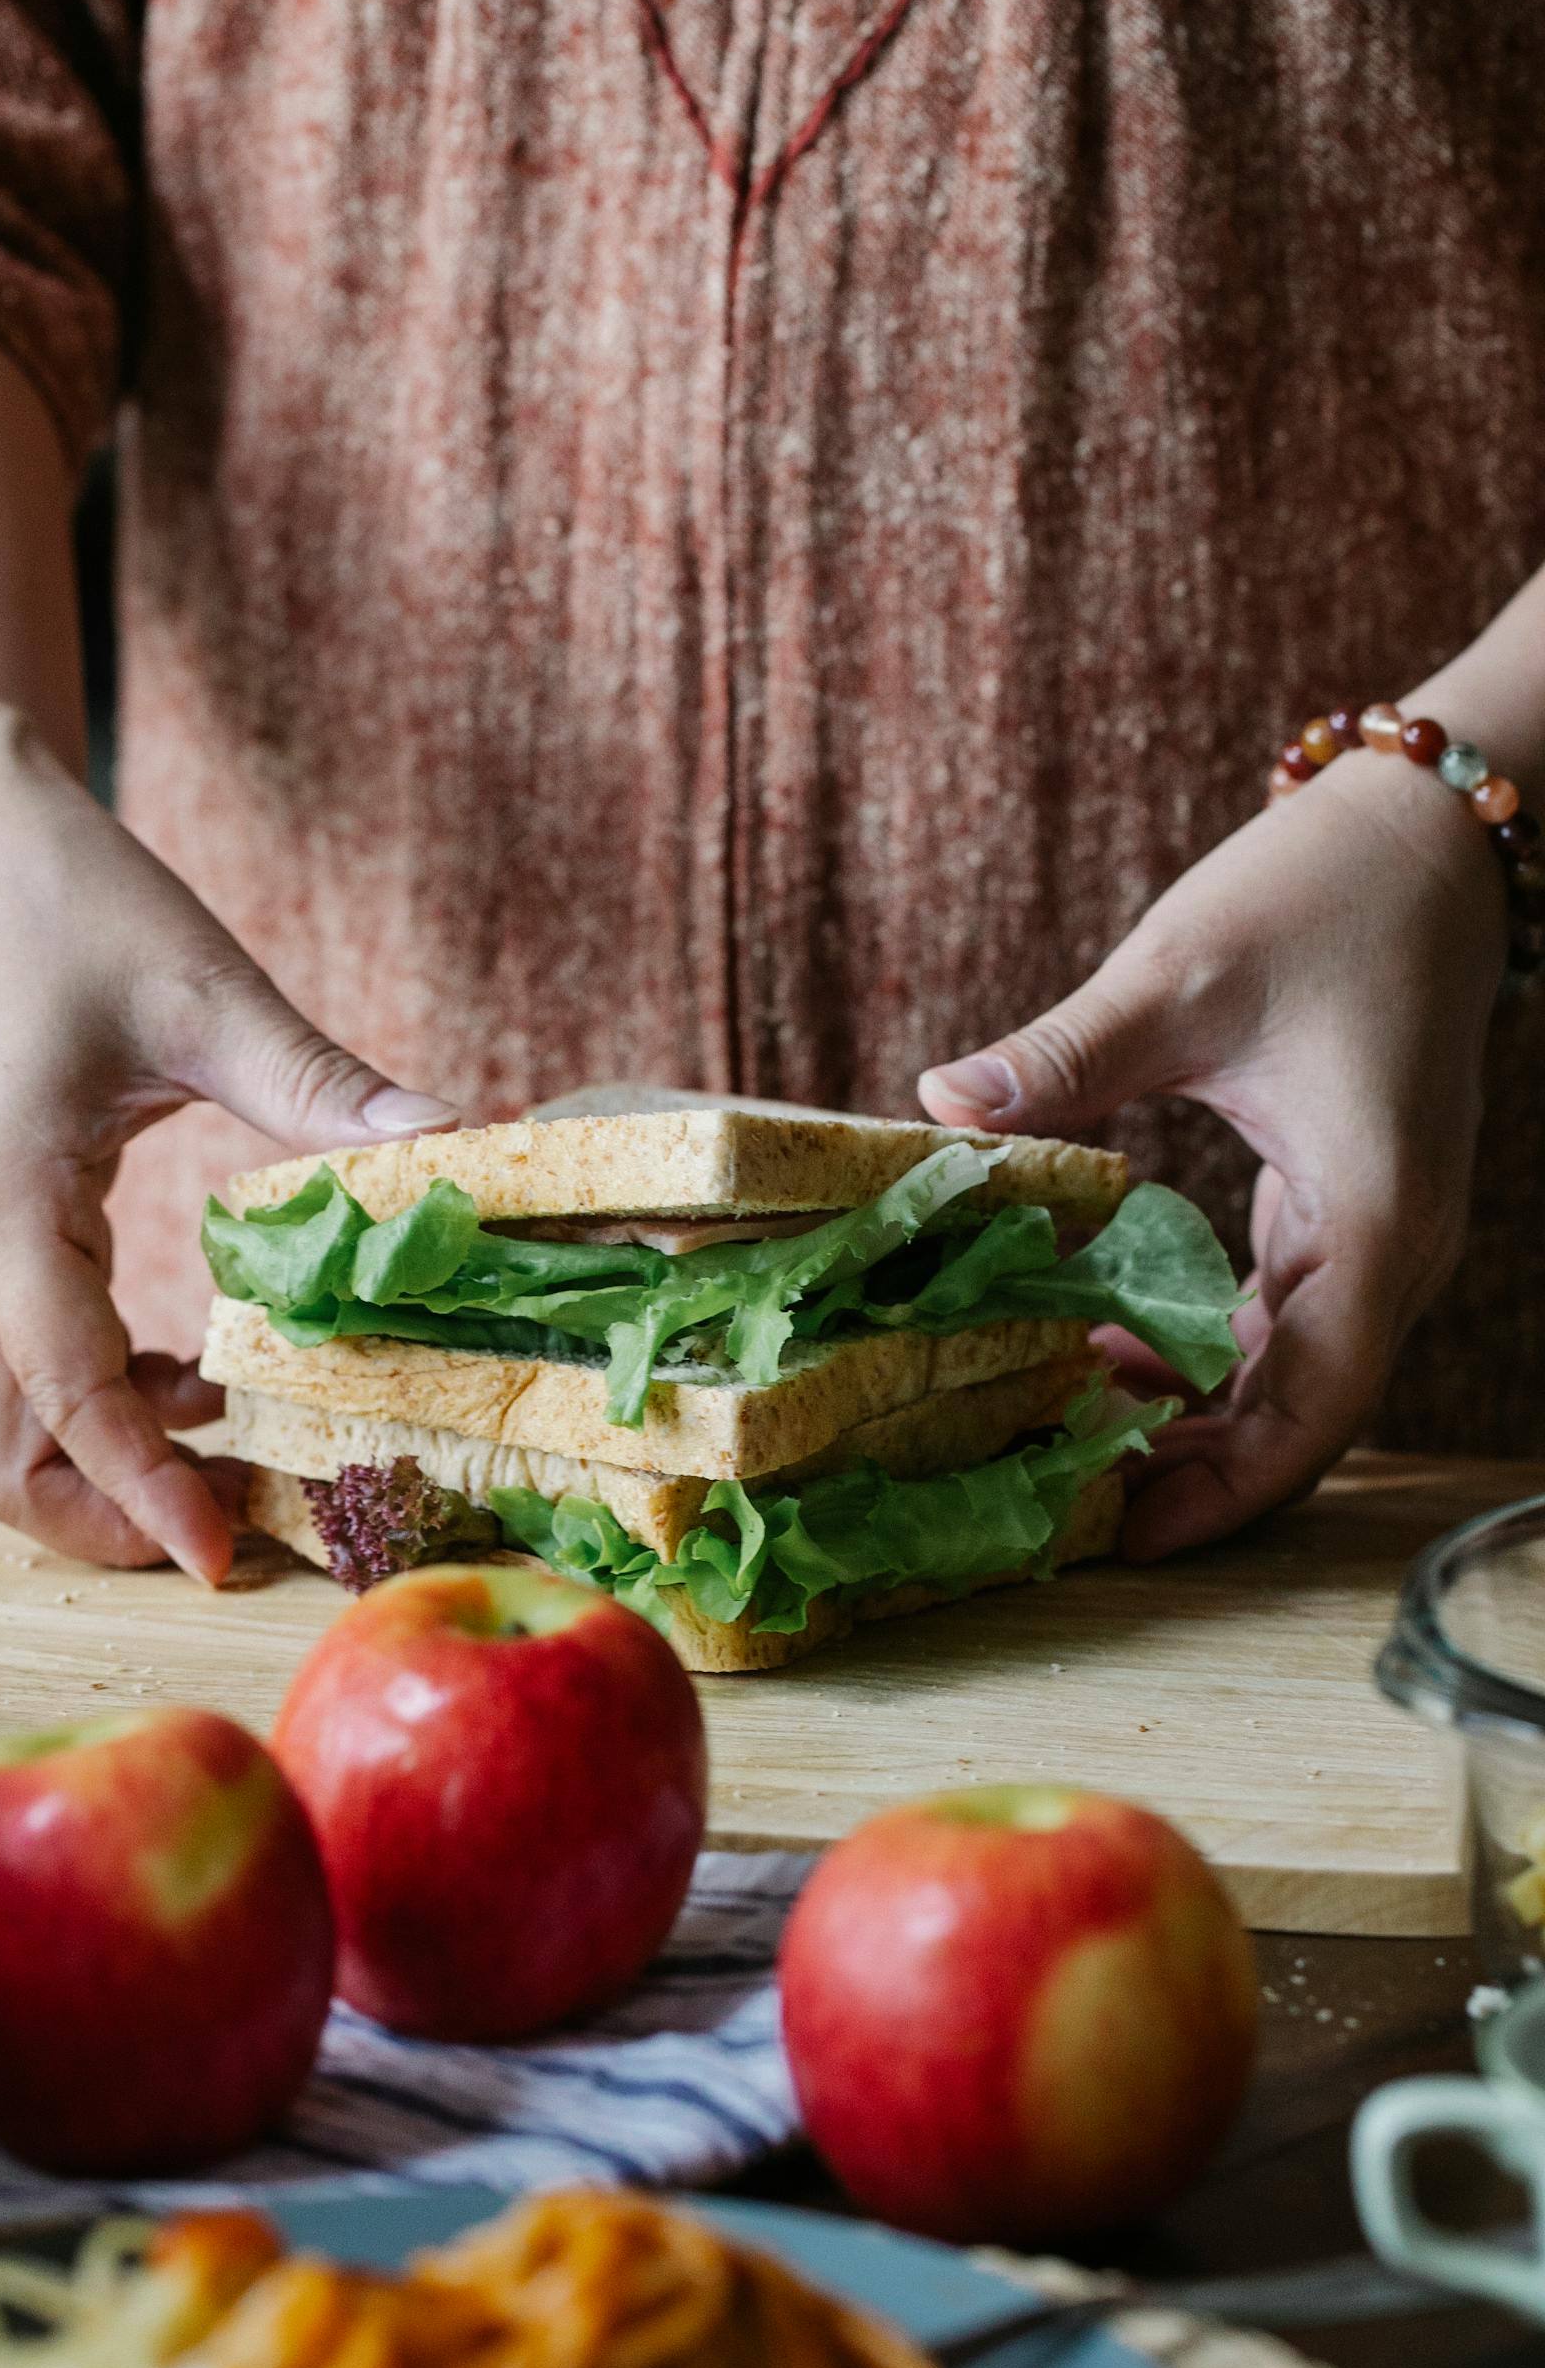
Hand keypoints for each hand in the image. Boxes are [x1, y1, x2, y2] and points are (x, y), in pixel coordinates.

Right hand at [0, 723, 455, 1582]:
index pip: (70, 1398)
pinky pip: (18, 1359)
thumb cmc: (69, 900)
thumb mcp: (209, 993)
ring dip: (98, 1464)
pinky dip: (95, 1400)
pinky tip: (194, 1371)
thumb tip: (455, 1146)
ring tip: (226, 1458)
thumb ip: (322, 1087)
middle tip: (229, 1533)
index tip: (232, 1556)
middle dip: (100, 1520)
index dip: (148, 1493)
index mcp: (7, 1203)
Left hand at [919, 743, 1506, 1554]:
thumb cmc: (1323, 893)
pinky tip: (1106, 1345)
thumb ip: (1065, 1057)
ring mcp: (1379, 1228)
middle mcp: (1394, 1244)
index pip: (1311, 1404)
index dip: (1223, 1486)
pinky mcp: (1351, 1200)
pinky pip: (1283, 1314)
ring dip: (1192, 1411)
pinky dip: (1204, 1348)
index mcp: (1373, 1216)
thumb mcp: (1180, 974)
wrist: (1427, 832)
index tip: (1127, 1536)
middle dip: (1192, 1470)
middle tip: (1064, 1505)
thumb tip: (941, 1105)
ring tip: (1065, 1435)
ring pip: (1293, 1371)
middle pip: (1303, 1412)